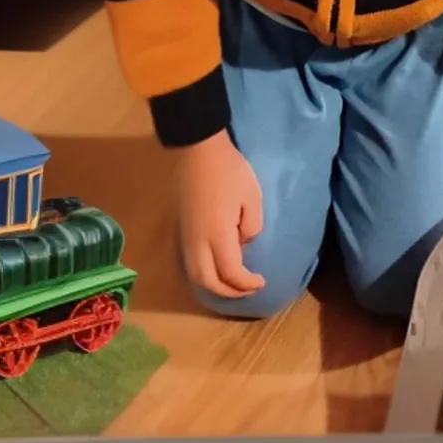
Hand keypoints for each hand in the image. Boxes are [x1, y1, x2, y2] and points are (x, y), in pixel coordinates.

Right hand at [177, 129, 265, 299]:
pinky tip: (216, 269)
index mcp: (218, 234)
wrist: (198, 150)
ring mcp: (186, 237)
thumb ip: (252, 225)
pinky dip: (203, 274)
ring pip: (195, 276)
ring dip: (214, 286)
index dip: (246, 283)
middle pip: (209, 281)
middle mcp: (197, 242)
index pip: (231, 272)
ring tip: (233, 283)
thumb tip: (243, 242)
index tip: (261, 281)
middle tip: (248, 289)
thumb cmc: (229, 170)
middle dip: (230, 292)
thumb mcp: (252, 195)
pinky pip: (189, 264)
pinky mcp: (181, 229)